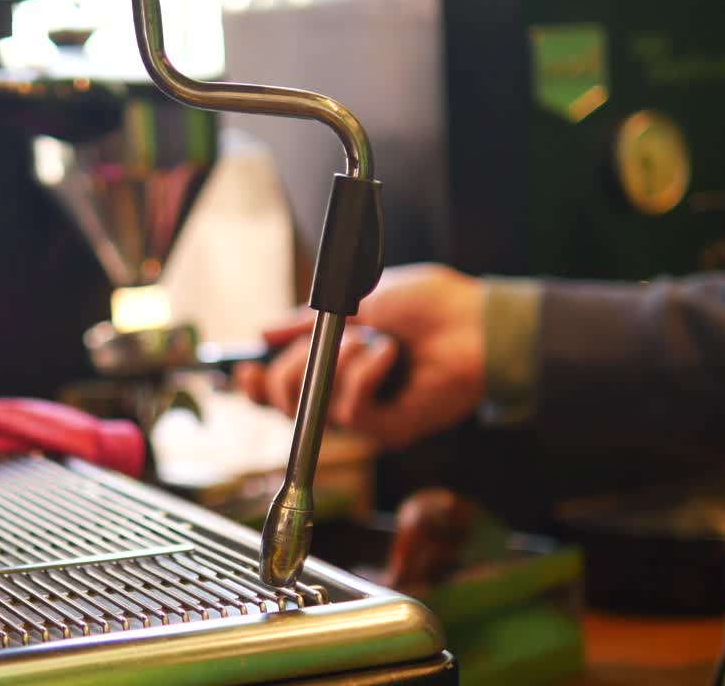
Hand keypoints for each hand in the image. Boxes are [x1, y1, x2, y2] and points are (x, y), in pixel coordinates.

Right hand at [234, 264, 485, 447]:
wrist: (477, 322)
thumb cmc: (432, 305)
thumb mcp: (357, 297)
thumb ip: (310, 318)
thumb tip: (267, 329)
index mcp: (339, 361)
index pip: (284, 387)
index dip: (259, 384)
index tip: (247, 368)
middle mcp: (348, 390)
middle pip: (287, 405)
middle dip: (287, 373)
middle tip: (306, 350)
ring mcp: (370, 412)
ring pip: (316, 407)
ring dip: (335, 364)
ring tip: (366, 340)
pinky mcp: (391, 428)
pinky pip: (353, 412)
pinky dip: (364, 377)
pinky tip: (389, 356)